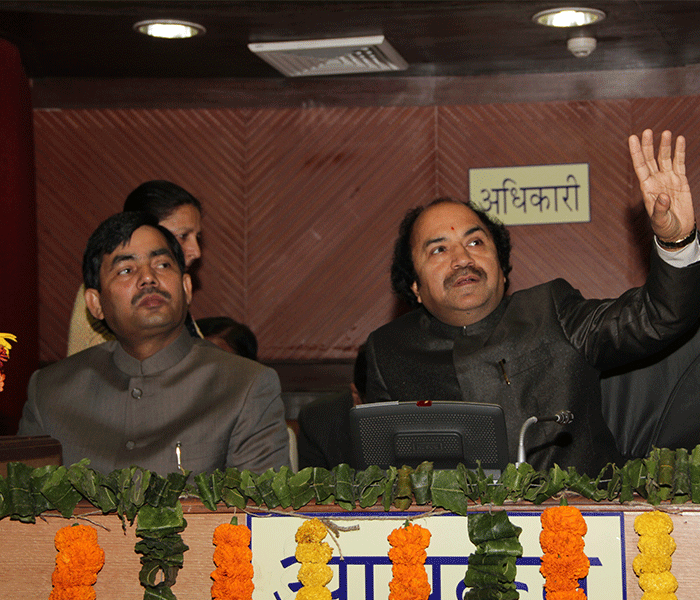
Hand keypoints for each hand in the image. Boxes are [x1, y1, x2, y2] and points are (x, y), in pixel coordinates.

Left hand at [629, 129, 694, 243]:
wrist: (678, 230)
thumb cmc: (664, 227)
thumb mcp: (660, 221)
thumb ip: (660, 209)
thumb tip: (664, 196)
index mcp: (647, 188)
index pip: (640, 166)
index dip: (636, 152)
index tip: (632, 139)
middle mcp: (656, 180)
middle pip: (650, 159)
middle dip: (648, 145)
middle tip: (647, 131)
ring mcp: (668, 179)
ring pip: (665, 158)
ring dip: (664, 145)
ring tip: (666, 133)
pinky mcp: (680, 180)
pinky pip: (679, 162)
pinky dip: (679, 151)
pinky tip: (679, 140)